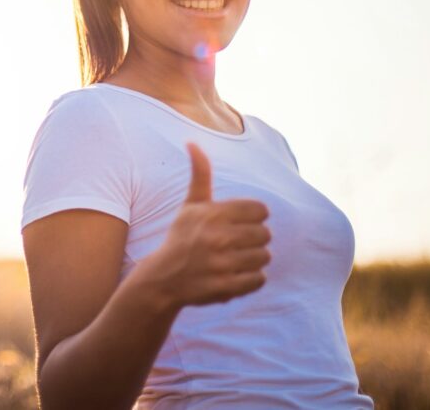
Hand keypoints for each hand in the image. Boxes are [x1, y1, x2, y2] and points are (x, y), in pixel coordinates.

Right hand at [148, 142, 271, 308]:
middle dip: (255, 240)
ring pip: (265, 257)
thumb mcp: (190, 205)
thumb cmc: (182, 237)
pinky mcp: (226, 288)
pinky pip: (260, 280)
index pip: (261, 210)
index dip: (254, 217)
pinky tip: (235, 275)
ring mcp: (222, 264)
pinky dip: (252, 279)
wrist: (163, 278)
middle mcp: (217, 237)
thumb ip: (199, 174)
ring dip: (254, 260)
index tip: (241, 223)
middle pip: (266, 234)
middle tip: (237, 244)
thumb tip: (192, 142)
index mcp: (213, 214)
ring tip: (236, 260)